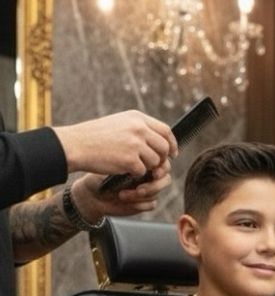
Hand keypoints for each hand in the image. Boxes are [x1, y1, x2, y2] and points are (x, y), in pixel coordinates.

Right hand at [54, 110, 176, 177]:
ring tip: (130, 165)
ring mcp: (135, 144)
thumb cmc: (96, 136)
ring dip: (146, 168)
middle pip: (164, 148)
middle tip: (152, 166)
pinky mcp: (130, 160)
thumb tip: (161, 141)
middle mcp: (139, 128)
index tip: (172, 154)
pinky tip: (122, 169)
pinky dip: (134, 174)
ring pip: (155, 162)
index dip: (171, 144)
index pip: (165, 130)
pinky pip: (142, 172)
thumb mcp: (120, 123)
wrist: (77, 144)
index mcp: (137, 117)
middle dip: (161, 159)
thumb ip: (139, 129)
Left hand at [71, 166, 171, 224]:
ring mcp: (146, 188)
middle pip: (165, 177)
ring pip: (157, 191)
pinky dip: (139, 203)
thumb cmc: (99, 173)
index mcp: (142, 159)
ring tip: (125, 192)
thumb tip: (146, 158)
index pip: (162, 160)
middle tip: (144, 182)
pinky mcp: (143, 203)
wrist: (91, 192)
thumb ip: (131, 157)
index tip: (153, 169)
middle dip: (155, 182)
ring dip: (143, 193)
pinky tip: (123, 198)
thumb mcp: (114, 160)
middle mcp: (146, 174)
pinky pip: (151, 204)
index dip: (162, 165)